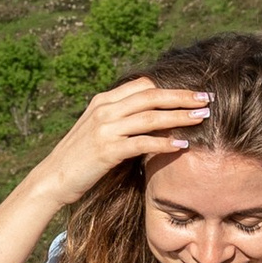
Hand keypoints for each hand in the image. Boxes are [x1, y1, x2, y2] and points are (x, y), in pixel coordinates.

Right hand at [38, 76, 214, 203]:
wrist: (53, 178)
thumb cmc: (81, 157)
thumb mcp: (99, 129)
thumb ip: (121, 118)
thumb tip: (152, 115)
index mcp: (103, 100)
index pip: (143, 84)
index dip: (170, 86)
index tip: (193, 91)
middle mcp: (104, 109)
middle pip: (151, 95)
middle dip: (182, 96)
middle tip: (208, 98)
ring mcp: (104, 128)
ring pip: (150, 116)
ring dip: (180, 115)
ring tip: (202, 118)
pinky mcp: (107, 150)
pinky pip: (142, 142)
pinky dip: (164, 142)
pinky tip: (182, 144)